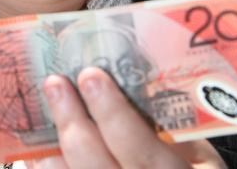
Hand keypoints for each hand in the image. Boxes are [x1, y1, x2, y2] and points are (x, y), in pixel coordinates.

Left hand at [25, 67, 225, 168]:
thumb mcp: (195, 151)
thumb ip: (166, 124)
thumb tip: (123, 78)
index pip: (140, 149)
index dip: (112, 112)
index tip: (91, 76)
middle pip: (96, 163)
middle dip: (71, 120)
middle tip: (56, 84)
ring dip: (52, 145)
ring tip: (43, 115)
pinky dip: (49, 165)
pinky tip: (41, 147)